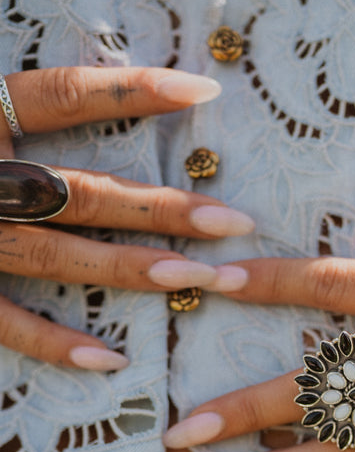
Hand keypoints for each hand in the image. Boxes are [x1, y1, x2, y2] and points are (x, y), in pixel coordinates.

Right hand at [0, 66, 253, 369]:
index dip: (133, 92)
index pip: (61, 96)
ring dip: (130, 269)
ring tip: (200, 280)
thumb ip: (6, 101)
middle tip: (235, 223)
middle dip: (161, 209)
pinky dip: (53, 344)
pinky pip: (1, 323)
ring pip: (56, 256)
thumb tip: (52, 89)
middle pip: (80, 191)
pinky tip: (112, 362)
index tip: (205, 92)